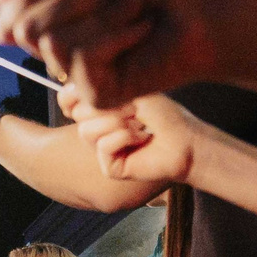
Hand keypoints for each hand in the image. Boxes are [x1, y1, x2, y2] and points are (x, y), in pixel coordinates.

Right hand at [0, 0, 227, 111]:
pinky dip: (113, 34)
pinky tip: (140, 34)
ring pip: (51, 41)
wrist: (202, 16)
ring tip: (133, 14)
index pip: (11, 16)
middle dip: (71, 1)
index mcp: (59, 25)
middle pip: (26, 26)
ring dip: (98, 14)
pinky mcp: (99, 95)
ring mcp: (80, 77)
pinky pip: (80, 58)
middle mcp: (63, 54)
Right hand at [74, 92, 197, 187]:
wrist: (187, 141)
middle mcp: (100, 130)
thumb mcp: (132, 93)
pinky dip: (123, 138)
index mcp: (101, 111)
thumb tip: (69, 91)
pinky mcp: (110, 167)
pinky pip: (103, 146)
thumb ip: (102, 91)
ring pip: (86, 131)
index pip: (69, 101)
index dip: (73, 95)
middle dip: (108, 107)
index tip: (90, 89)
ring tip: (139, 126)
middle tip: (134, 111)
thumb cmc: (165, 116)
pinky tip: (141, 140)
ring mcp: (103, 150)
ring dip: (117, 122)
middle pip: (78, 114)